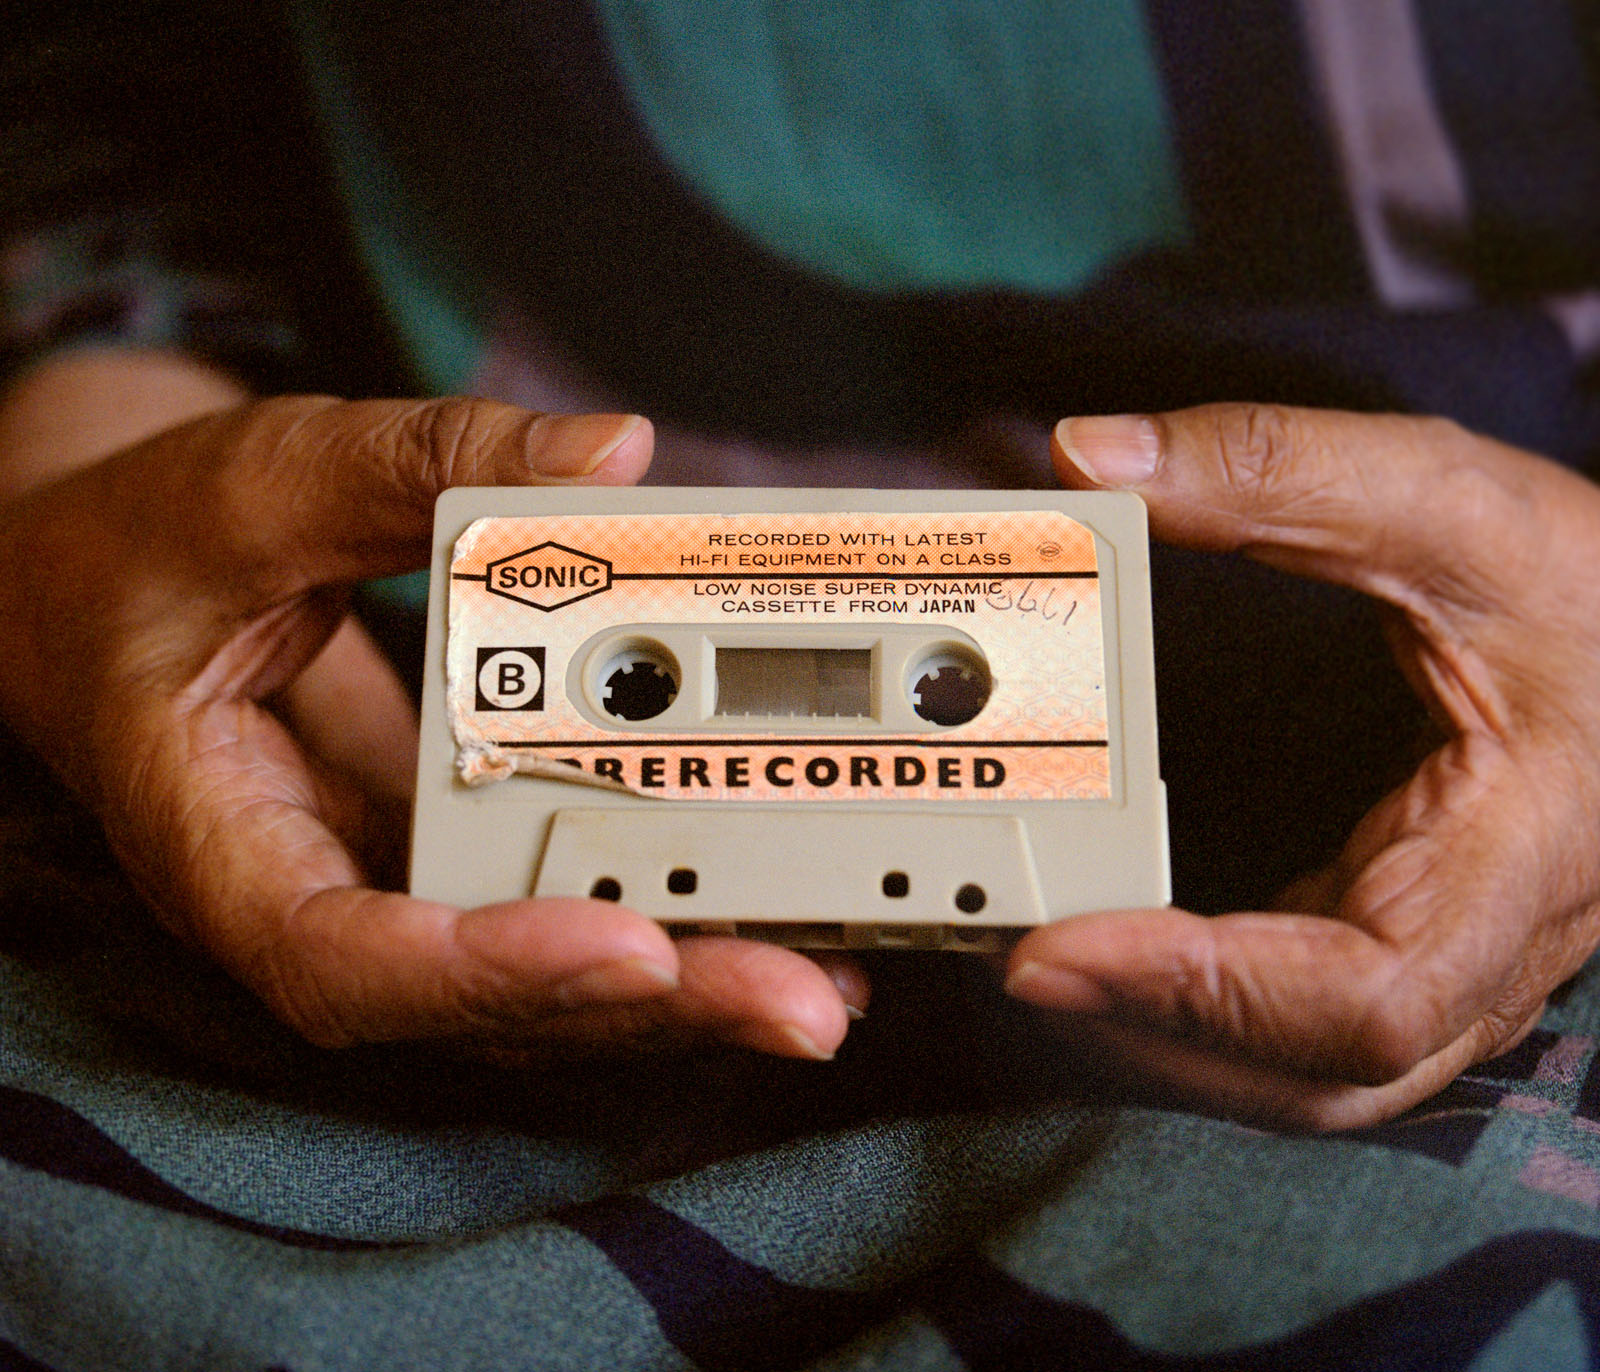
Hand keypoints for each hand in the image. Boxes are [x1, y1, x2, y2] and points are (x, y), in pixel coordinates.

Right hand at [0, 391, 862, 1058]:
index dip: (486, 973)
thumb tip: (613, 455)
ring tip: (827, 976)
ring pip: (536, 981)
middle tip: (802, 999)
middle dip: (647, 1006)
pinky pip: (556, 909)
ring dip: (683, 990)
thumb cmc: (142, 548)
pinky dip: (661, 916)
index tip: (627, 950)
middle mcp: (322, 892)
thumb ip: (420, 460)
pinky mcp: (448, 852)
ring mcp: (392, 884)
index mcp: (225, 839)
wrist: (93, 587)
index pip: (343, 961)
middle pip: (483, 1002)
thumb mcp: (258, 479)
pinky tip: (774, 908)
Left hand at [1006, 404, 1599, 1128]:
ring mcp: (1450, 963)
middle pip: (1315, 1072)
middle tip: (1004, 955)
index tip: (1060, 947)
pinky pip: (1299, 1026)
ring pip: (1305, 1074)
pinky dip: (1196, 1010)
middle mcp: (1487, 950)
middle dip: (1148, 1035)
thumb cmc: (1599, 586)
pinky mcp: (1407, 941)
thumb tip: (1091, 454)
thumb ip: (1277, 469)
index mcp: (1519, 860)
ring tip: (1030, 961)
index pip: (1367, 995)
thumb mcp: (1455, 505)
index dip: (1207, 992)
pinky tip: (1112, 947)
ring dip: (1161, 1043)